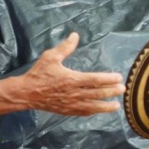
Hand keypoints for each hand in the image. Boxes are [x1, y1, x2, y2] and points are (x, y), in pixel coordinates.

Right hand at [0, 34, 124, 115]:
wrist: (26, 93)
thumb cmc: (38, 74)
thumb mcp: (50, 57)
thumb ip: (65, 47)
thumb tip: (75, 35)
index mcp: (71, 79)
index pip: (95, 80)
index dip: (108, 79)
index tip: (118, 77)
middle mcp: (73, 93)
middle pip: (97, 93)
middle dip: (111, 92)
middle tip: (123, 89)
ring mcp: (71, 104)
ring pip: (92, 106)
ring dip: (106, 106)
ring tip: (117, 105)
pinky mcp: (67, 111)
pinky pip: (83, 112)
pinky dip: (93, 111)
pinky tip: (101, 110)